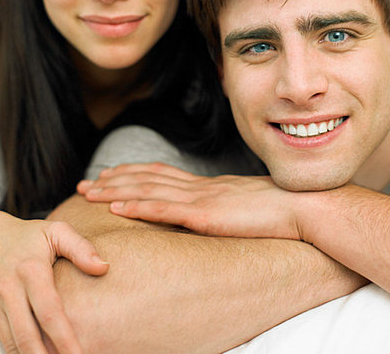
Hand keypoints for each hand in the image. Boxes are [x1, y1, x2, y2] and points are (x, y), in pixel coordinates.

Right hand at [0, 211, 108, 353]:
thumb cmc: (32, 236)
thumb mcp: (57, 232)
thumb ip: (81, 248)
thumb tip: (103, 267)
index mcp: (31, 270)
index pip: (49, 311)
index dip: (64, 338)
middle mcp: (10, 289)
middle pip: (27, 335)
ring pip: (12, 341)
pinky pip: (3, 337)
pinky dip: (18, 351)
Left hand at [78, 162, 301, 239]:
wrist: (302, 207)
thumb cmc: (281, 208)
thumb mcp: (247, 206)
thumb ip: (228, 207)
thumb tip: (219, 213)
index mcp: (209, 186)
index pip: (163, 174)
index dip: (134, 173)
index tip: (111, 174)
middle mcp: (200, 187)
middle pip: (147, 179)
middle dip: (114, 180)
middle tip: (86, 183)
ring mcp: (202, 199)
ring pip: (149, 191)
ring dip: (116, 191)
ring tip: (90, 193)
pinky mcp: (207, 215)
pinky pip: (166, 210)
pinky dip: (138, 207)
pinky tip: (117, 208)